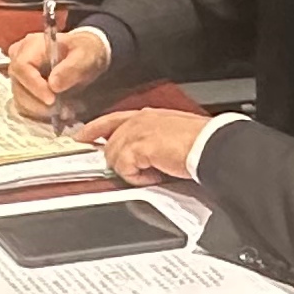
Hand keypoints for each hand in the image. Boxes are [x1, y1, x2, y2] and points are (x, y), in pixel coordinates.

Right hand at [5, 24, 112, 118]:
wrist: (84, 57)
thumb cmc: (84, 51)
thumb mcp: (85, 55)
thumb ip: (71, 68)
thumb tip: (53, 85)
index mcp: (31, 45)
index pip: (21, 67)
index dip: (34, 85)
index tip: (52, 99)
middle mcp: (18, 59)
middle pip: (18, 86)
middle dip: (40, 103)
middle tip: (64, 110)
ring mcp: (19, 76)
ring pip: (21, 101)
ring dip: (44, 111)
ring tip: (67, 110)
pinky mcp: (23, 90)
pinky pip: (26, 108)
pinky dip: (43, 114)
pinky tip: (61, 111)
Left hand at [77, 107, 208, 184]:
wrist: (210, 145)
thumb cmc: (199, 141)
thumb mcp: (169, 133)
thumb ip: (150, 139)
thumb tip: (140, 156)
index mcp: (146, 115)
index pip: (111, 120)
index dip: (93, 129)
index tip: (82, 138)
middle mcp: (138, 120)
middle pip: (110, 144)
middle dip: (119, 162)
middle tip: (137, 172)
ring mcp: (137, 132)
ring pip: (114, 158)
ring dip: (132, 171)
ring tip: (154, 172)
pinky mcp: (138, 147)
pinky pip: (125, 168)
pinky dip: (139, 178)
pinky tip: (156, 175)